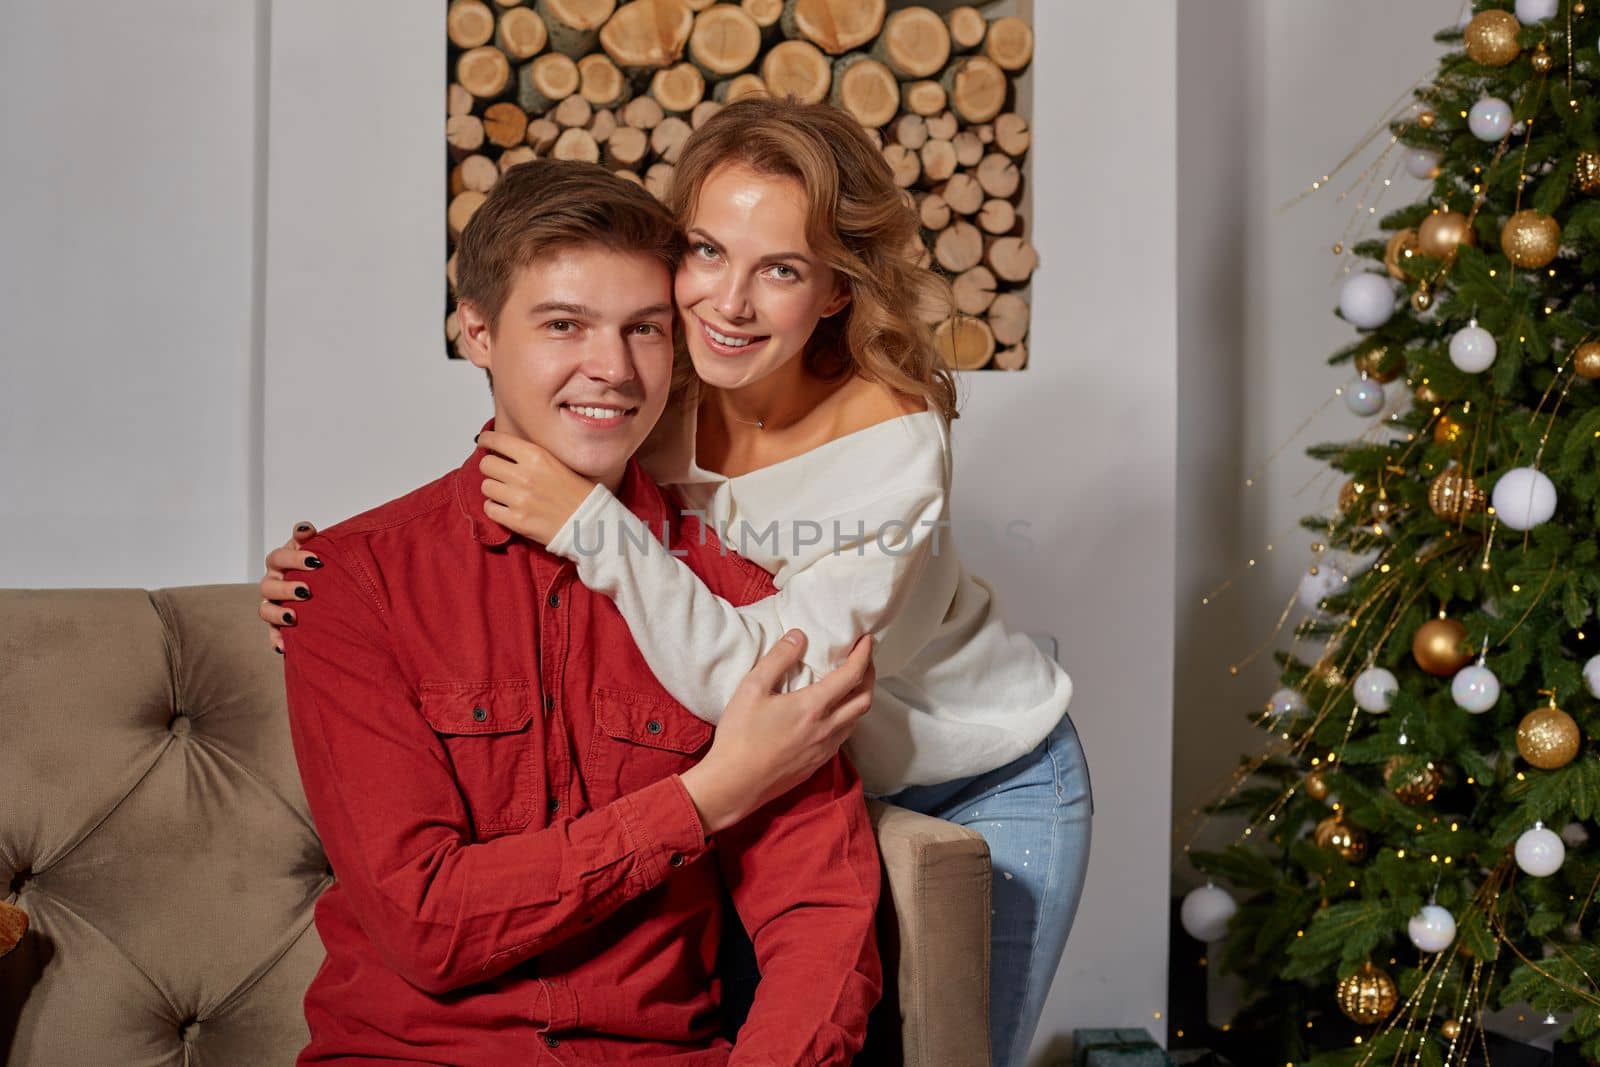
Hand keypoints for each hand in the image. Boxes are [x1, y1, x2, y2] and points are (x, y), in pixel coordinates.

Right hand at [258, 521, 320, 653]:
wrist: (328, 593)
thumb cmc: (321, 567)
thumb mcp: (318, 549)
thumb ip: (310, 538)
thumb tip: (305, 529)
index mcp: (281, 563)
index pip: (278, 557)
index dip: (293, 558)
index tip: (316, 560)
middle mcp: (273, 582)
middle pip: (268, 584)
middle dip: (286, 587)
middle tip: (306, 591)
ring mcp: (274, 605)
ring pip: (265, 610)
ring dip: (278, 613)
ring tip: (295, 617)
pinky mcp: (278, 626)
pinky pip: (272, 634)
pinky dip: (276, 640)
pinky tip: (284, 647)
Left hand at [477, 429, 597, 545]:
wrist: (591, 523)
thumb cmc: (579, 495)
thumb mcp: (558, 463)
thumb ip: (532, 457)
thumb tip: (507, 451)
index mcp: (536, 456)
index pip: (498, 440)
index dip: (487, 440)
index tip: (484, 441)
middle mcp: (525, 475)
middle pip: (487, 463)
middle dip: (492, 467)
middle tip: (500, 472)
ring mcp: (519, 499)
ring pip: (486, 486)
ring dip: (494, 489)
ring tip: (507, 493)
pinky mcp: (516, 520)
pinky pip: (490, 508)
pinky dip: (495, 508)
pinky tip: (507, 507)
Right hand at [679, 632, 874, 835]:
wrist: (734, 784)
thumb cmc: (739, 735)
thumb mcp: (752, 688)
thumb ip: (778, 659)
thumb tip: (799, 636)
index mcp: (813, 707)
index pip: (852, 675)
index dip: (864, 655)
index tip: (866, 640)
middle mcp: (826, 729)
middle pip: (864, 699)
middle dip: (870, 675)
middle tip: (864, 659)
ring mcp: (824, 749)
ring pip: (856, 720)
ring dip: (860, 698)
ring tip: (852, 684)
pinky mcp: (817, 764)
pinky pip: (843, 737)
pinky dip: (847, 718)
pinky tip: (833, 714)